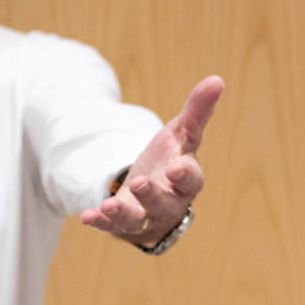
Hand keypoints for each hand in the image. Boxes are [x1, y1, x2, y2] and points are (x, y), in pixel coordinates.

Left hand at [80, 75, 223, 243]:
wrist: (151, 194)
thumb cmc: (171, 161)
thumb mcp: (181, 135)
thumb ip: (196, 112)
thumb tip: (216, 79)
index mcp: (186, 180)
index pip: (191, 179)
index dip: (185, 174)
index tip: (177, 167)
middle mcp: (168, 202)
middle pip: (164, 202)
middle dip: (152, 194)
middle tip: (141, 183)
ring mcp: (144, 214)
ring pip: (137, 218)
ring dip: (124, 212)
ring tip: (110, 205)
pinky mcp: (121, 222)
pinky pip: (111, 226)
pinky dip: (100, 222)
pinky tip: (87, 216)